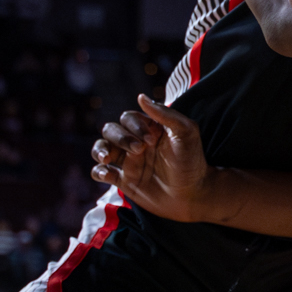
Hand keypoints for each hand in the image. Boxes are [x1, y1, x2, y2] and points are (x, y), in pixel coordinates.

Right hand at [89, 95, 213, 219]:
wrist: (194, 195)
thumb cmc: (192, 161)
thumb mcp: (186, 132)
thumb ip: (165, 114)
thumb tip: (140, 96)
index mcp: (148, 129)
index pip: (128, 118)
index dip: (135, 126)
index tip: (152, 141)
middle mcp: (135, 143)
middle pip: (111, 130)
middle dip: (120, 137)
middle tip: (139, 150)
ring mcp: (128, 162)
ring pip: (101, 148)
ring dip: (99, 150)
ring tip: (107, 158)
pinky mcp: (123, 181)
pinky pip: (100, 172)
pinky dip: (98, 171)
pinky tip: (108, 174)